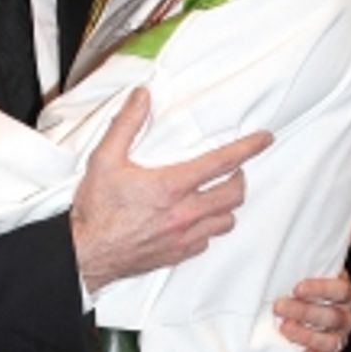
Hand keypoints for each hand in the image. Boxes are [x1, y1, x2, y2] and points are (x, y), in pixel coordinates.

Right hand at [72, 88, 272, 295]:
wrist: (86, 254)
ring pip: (226, 221)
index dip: (248, 148)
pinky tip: (196, 222)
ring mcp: (183, 237)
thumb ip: (127, 124)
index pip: (222, 162)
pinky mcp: (177, 255)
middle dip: (239, 179)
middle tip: (232, 172)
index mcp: (172, 186)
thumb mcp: (105, 159)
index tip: (264, 139)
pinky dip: (208, 230)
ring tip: (216, 197)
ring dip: (226, 207)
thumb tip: (142, 97)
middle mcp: (185, 213)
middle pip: (234, 195)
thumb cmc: (96, 211)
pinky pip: (207, 242)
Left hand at [274, 272, 350, 351]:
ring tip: (284, 330)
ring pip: (330, 341)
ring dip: (306, 336)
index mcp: (344, 295)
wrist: (290, 320)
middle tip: (279, 307)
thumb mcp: (306, 270)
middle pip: (333, 316)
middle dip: (305, 312)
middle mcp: (344, 318)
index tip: (297, 287)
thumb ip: (322, 251)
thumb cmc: (297, 293)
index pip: (342, 290)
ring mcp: (338, 341)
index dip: (322, 289)